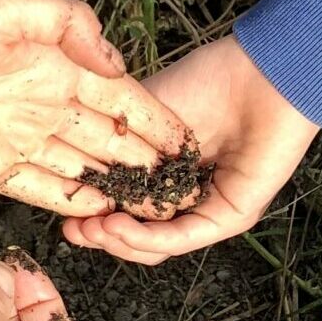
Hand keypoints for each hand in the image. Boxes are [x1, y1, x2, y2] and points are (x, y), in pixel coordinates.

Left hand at [0, 0, 191, 216]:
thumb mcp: (6, 2)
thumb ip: (69, 24)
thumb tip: (117, 66)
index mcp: (55, 64)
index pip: (120, 97)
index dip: (155, 118)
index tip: (188, 141)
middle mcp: (44, 104)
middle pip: (109, 137)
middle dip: (146, 159)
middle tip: (182, 185)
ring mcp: (19, 139)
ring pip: (82, 166)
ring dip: (116, 184)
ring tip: (153, 206)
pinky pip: (41, 190)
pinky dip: (72, 202)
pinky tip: (101, 214)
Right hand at [60, 35, 317, 264]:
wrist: (259, 75)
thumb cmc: (205, 81)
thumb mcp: (141, 116)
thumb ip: (113, 151)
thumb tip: (78, 186)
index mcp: (164, 174)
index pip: (123, 209)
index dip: (91, 215)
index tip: (62, 216)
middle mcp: (185, 197)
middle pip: (135, 235)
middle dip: (99, 237)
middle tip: (71, 231)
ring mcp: (207, 210)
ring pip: (156, 245)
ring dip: (119, 241)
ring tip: (91, 228)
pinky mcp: (229, 217)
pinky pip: (183, 237)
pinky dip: (147, 237)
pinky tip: (116, 226)